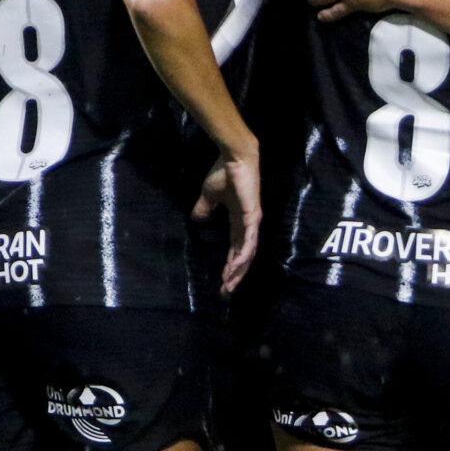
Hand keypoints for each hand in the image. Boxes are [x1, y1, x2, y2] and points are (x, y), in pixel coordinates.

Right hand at [194, 145, 264, 293]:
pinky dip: (242, 256)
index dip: (230, 265)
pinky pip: (248, 242)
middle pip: (244, 256)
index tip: (222, 281)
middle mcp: (249, 224)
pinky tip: (235, 268)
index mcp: (239, 220)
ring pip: (247, 253)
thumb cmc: (223, 174)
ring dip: (238, 271)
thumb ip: (204, 209)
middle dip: (235, 275)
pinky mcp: (252, 217)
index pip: (236, 248)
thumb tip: (196, 219)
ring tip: (228, 285)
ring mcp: (252, 222)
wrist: (234, 158)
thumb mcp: (209, 196)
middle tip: (225, 292)